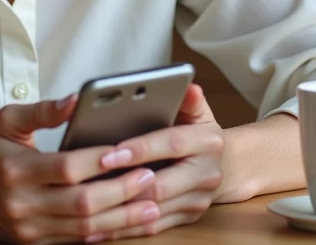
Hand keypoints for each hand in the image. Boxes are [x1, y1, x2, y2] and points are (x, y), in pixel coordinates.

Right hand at [0, 95, 164, 243]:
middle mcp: (22, 204)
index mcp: (15, 170)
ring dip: (122, 218)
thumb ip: (42, 111)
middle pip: (80, 202)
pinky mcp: (35, 243)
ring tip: (153, 204)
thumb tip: (75, 99)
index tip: (126, 150)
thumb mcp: (5, 121)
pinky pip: (77, 241)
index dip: (96, 160)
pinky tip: (130, 222)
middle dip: (120, 191)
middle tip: (150, 177)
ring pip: (84, 227)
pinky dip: (106, 233)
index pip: (64, 168)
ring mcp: (29, 228)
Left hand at [94, 84, 225, 240]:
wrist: (228, 164)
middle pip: (161, 184)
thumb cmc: (198, 133)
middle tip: (90, 184)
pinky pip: (153, 227)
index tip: (109, 153)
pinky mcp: (188, 218)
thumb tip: (189, 86)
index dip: (139, 149)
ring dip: (119, 210)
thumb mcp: (197, 111)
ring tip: (88, 207)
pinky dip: (124, 228)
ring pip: (153, 210)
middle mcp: (207, 173)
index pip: (170, 143)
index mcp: (208, 141)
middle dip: (123, 184)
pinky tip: (98, 226)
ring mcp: (199, 200)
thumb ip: (188, 99)